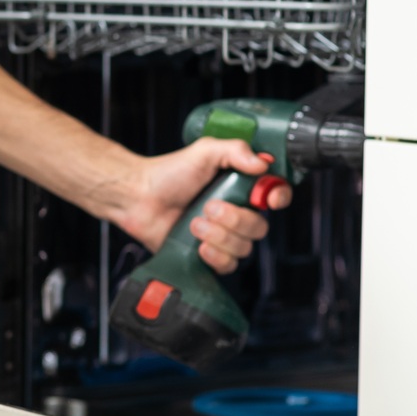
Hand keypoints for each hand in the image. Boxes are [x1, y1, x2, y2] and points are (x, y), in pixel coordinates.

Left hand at [116, 138, 290, 274]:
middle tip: (208, 207)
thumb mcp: (204, 152)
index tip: (268, 200)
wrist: (138, 197)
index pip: (276, 195)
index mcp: (241, 187)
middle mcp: (236, 213)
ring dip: (219, 236)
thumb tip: (262, 163)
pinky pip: (228, 265)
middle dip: (235, 220)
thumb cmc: (168, 173)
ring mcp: (223, 235)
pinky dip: (215, 256)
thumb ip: (235, 150)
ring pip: (244, 248)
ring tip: (194, 223)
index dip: (278, 198)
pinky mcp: (208, 255)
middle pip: (260, 228)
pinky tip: (199, 245)